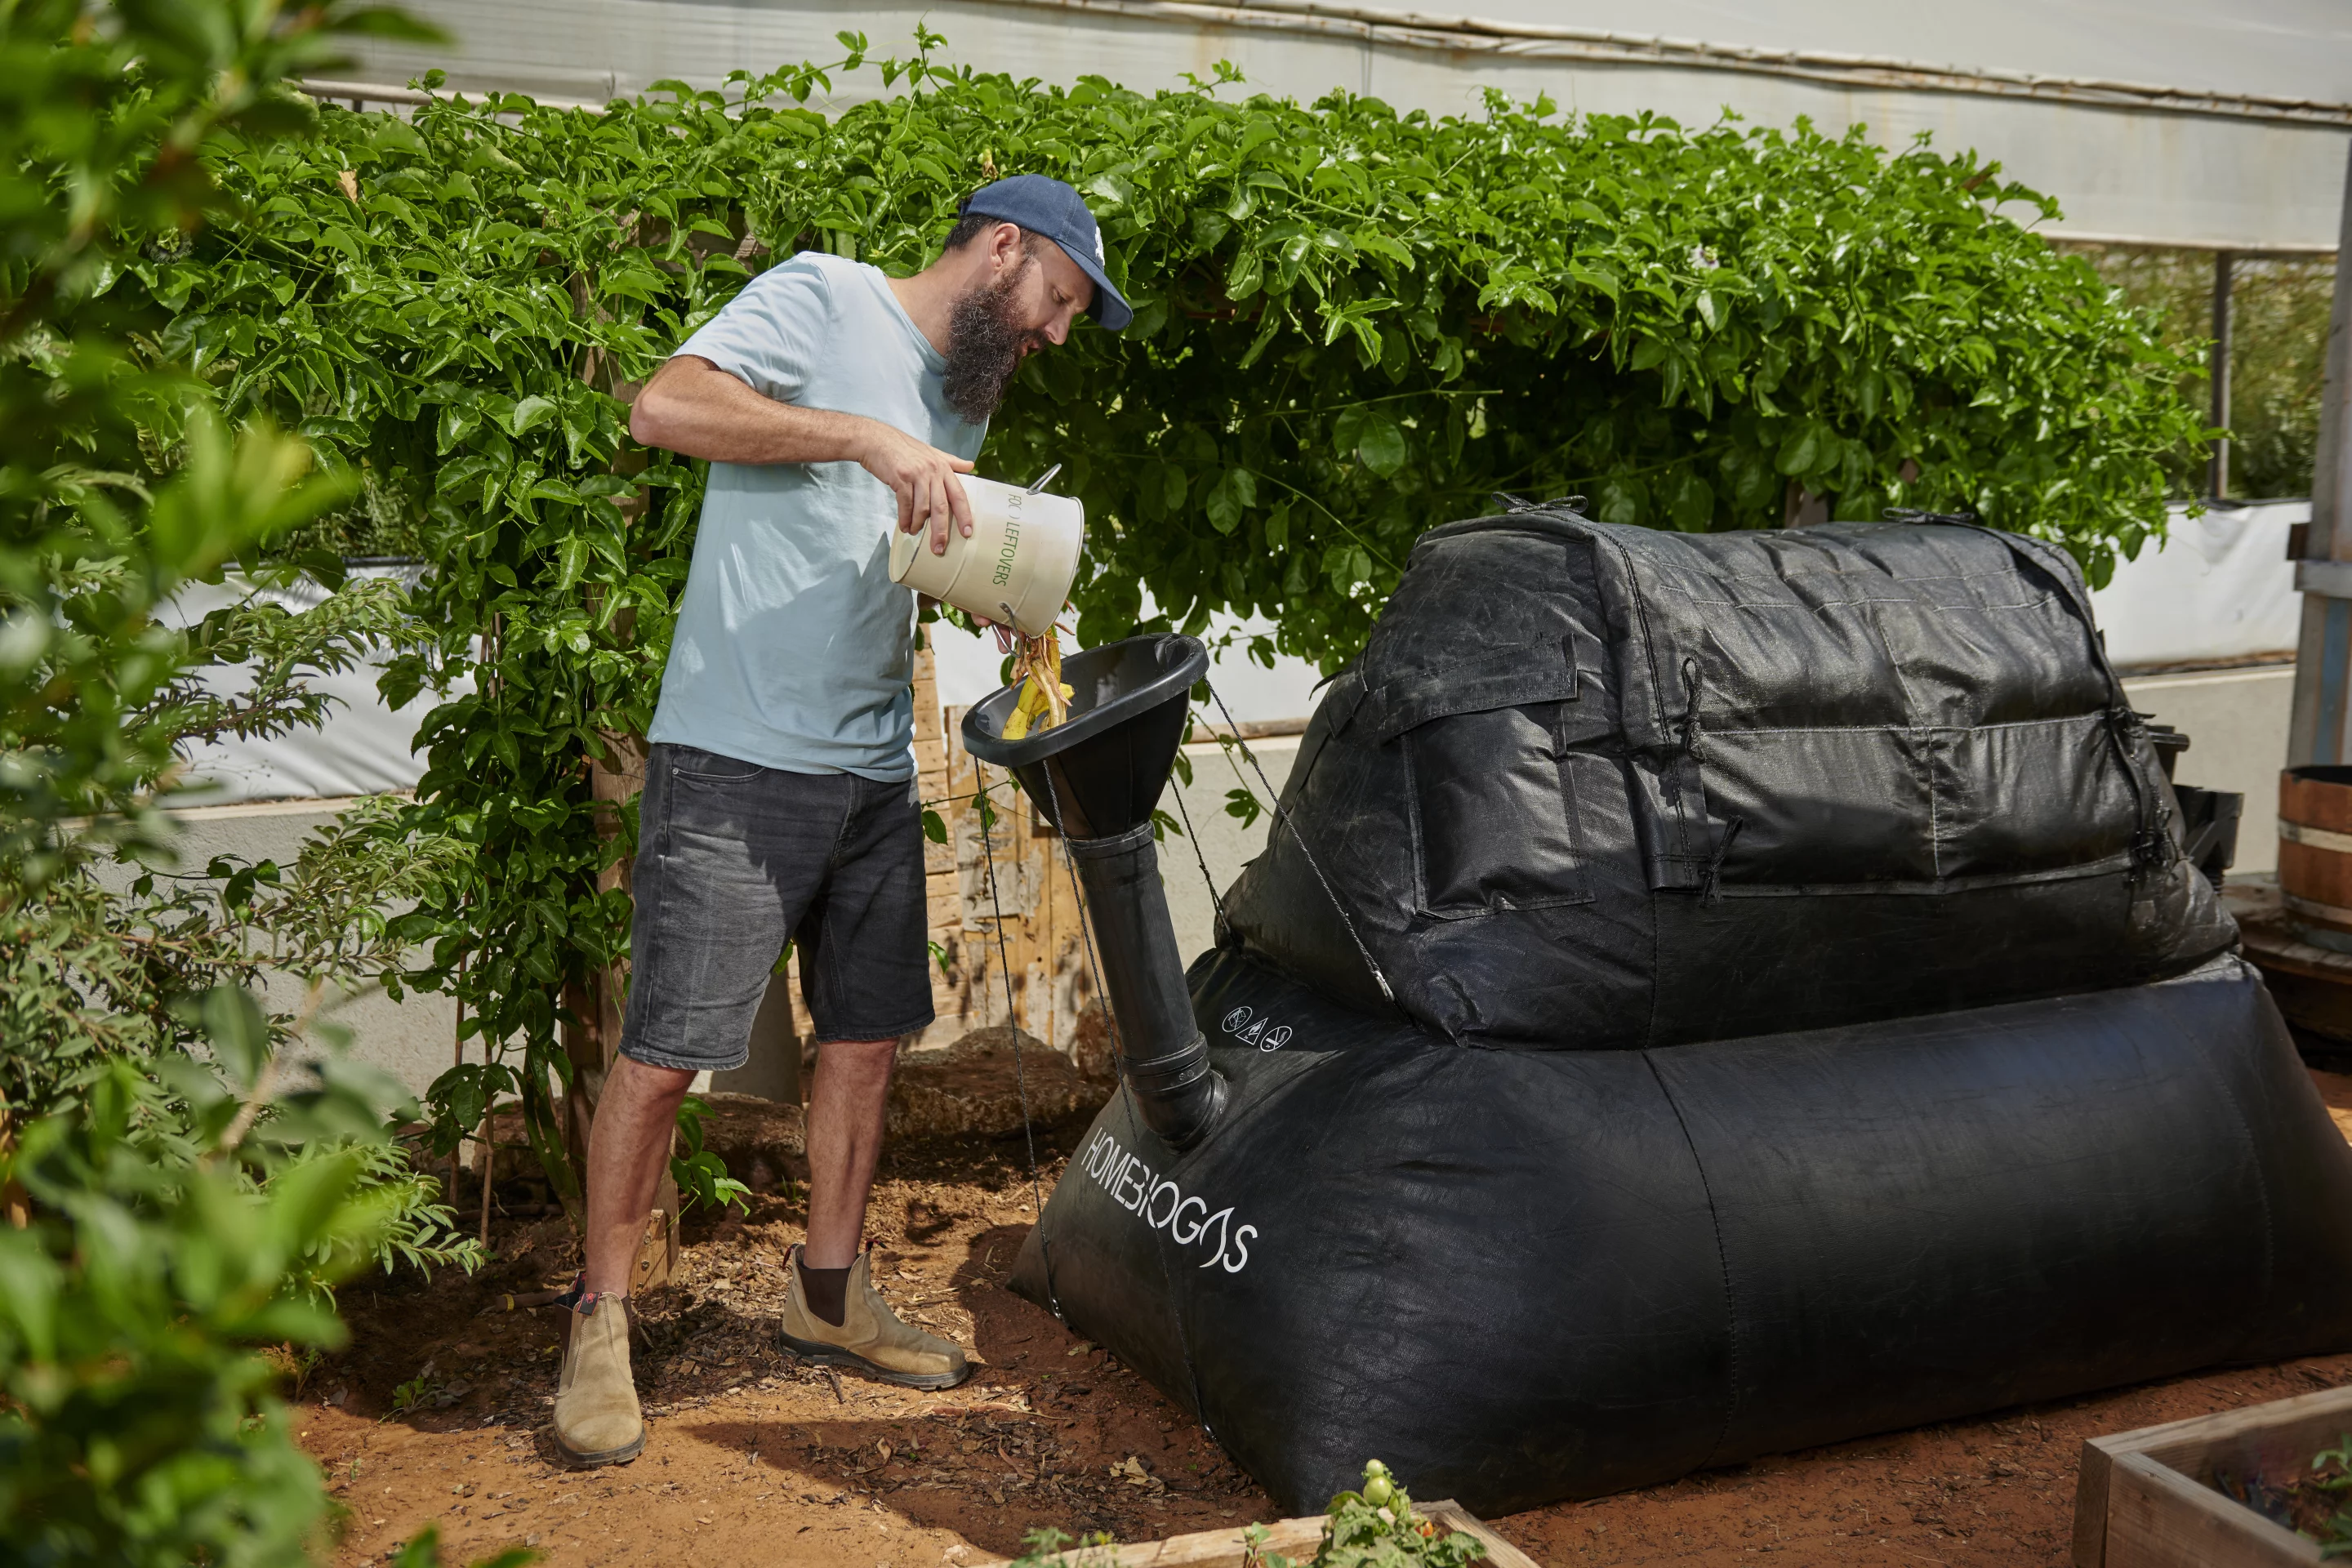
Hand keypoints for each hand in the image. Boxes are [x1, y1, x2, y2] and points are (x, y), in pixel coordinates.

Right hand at [856, 421, 974, 554]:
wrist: (877, 440)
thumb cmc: (903, 448)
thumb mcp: (931, 452)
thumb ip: (951, 461)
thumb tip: (971, 466)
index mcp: (943, 467)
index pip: (959, 495)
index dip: (965, 515)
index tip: (967, 533)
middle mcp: (933, 471)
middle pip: (941, 507)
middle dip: (941, 531)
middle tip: (939, 548)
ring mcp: (917, 474)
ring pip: (922, 508)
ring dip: (918, 524)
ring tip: (914, 531)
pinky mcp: (901, 478)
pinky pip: (906, 505)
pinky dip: (905, 518)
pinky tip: (904, 526)